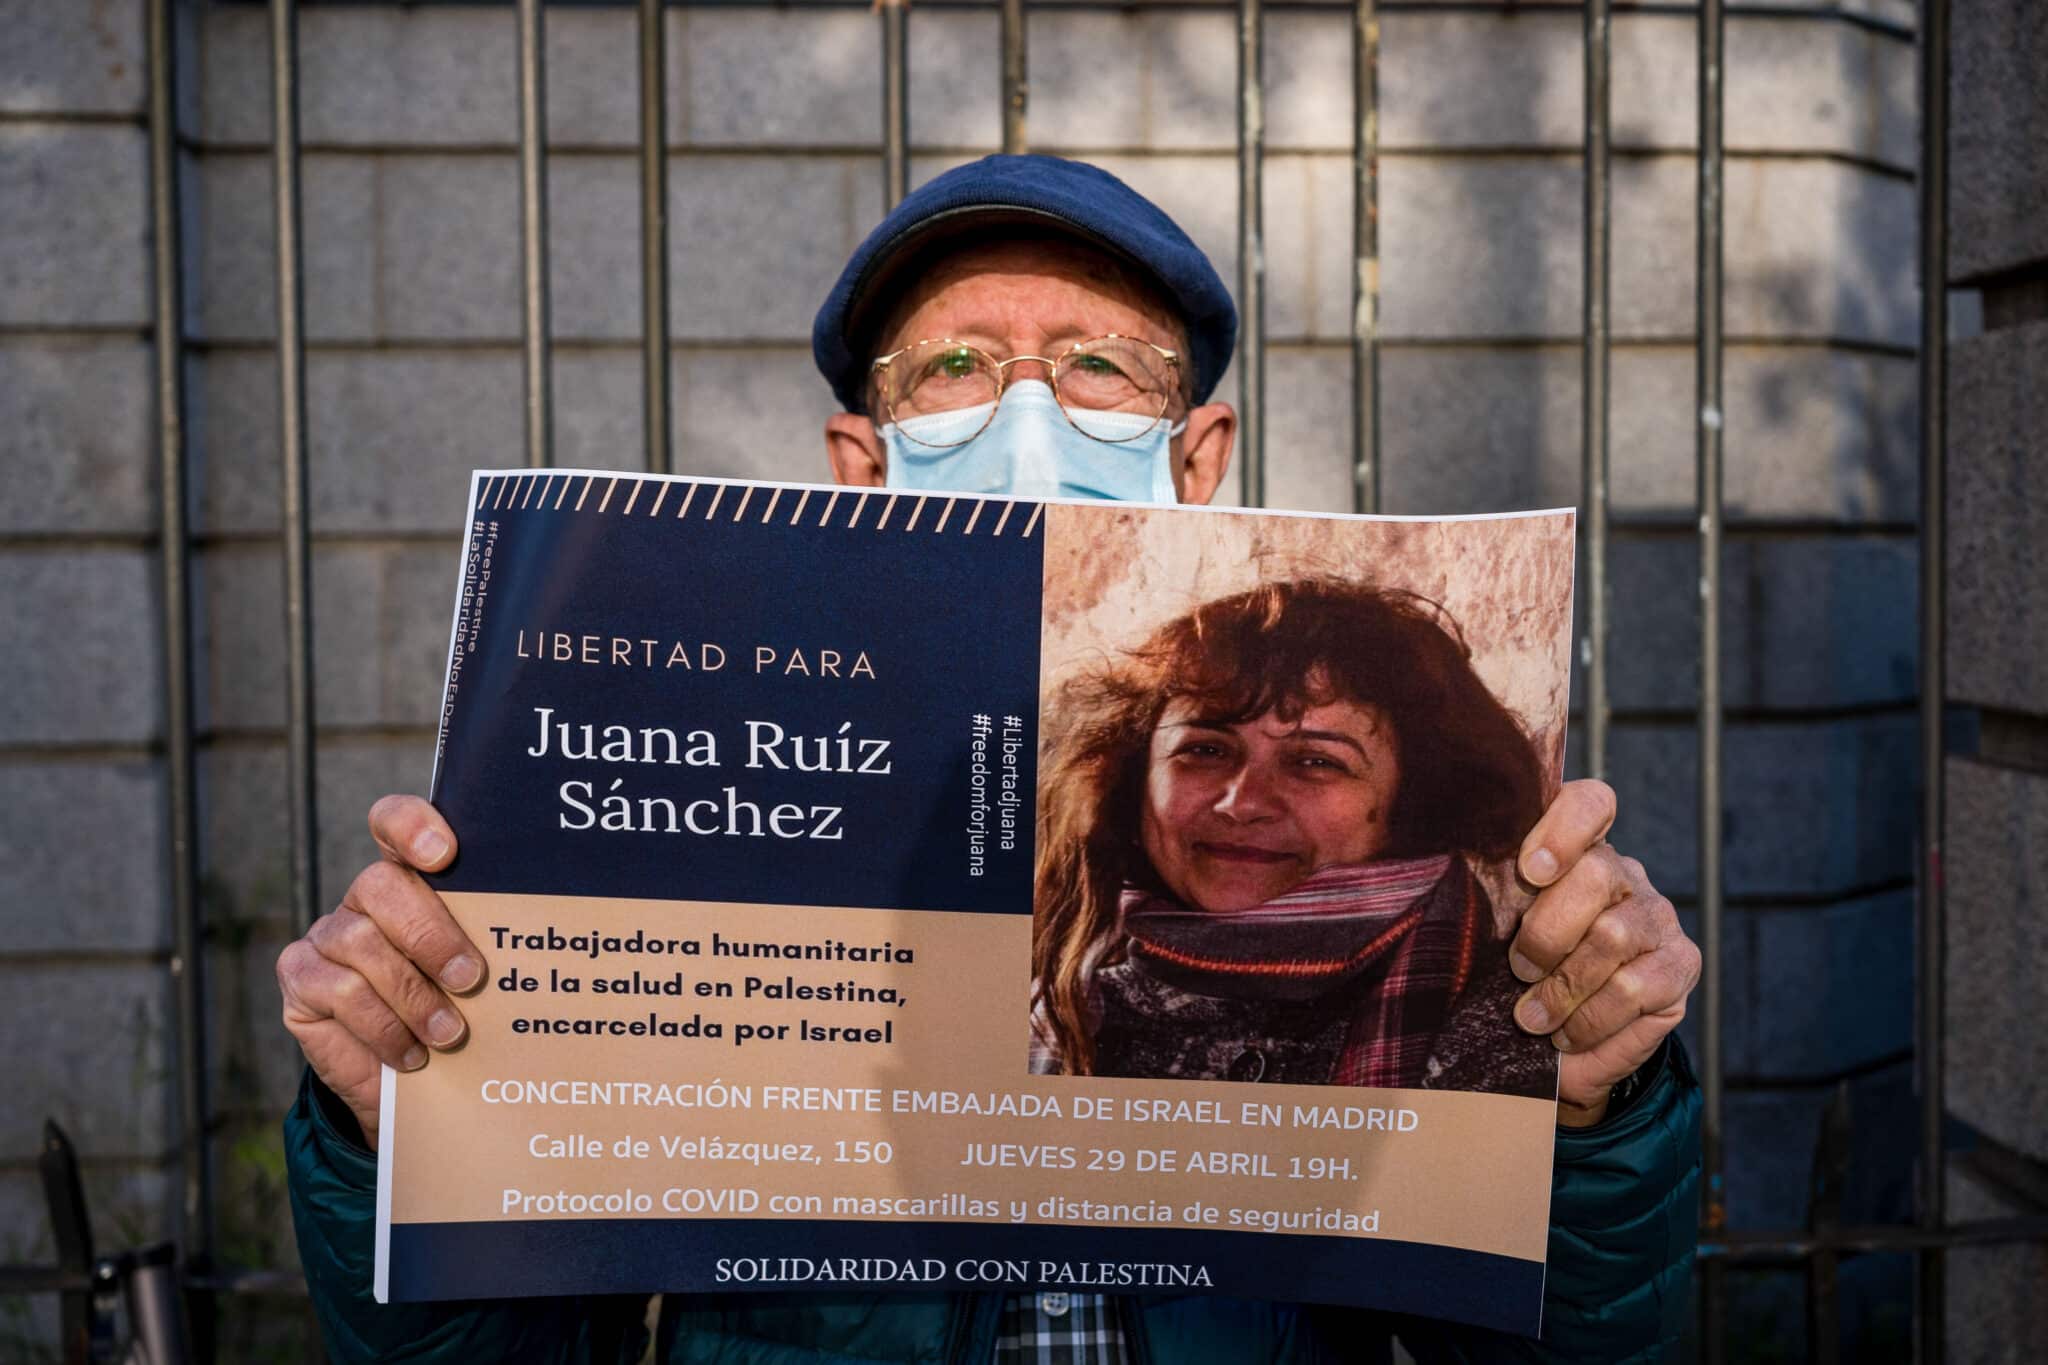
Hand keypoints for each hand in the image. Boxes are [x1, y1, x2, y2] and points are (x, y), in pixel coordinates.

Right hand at [275, 795, 483, 1147]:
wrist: (408, 1079)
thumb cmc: (457, 1010)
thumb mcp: (479, 974)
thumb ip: (490, 943)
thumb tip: (536, 941)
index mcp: (411, 880)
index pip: (394, 822)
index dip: (411, 825)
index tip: (445, 853)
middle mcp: (364, 899)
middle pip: (380, 885)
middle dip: (430, 934)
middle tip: (470, 978)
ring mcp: (327, 936)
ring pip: (361, 944)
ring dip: (414, 995)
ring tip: (449, 1032)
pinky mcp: (301, 978)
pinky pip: (338, 991)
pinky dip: (383, 1027)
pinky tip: (411, 1054)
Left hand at [1507, 780, 1700, 1127]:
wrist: (1562, 1044)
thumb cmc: (1516, 976)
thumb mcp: (1496, 933)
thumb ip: (1487, 901)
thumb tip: (1441, 882)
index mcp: (1575, 851)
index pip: (1589, 805)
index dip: (1563, 830)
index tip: (1530, 870)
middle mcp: (1624, 874)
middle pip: (1596, 875)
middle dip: (1547, 931)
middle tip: (1519, 969)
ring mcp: (1656, 917)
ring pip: (1613, 936)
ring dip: (1563, 986)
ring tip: (1532, 1017)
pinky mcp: (1679, 966)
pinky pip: (1635, 989)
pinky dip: (1590, 1019)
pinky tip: (1567, 1034)